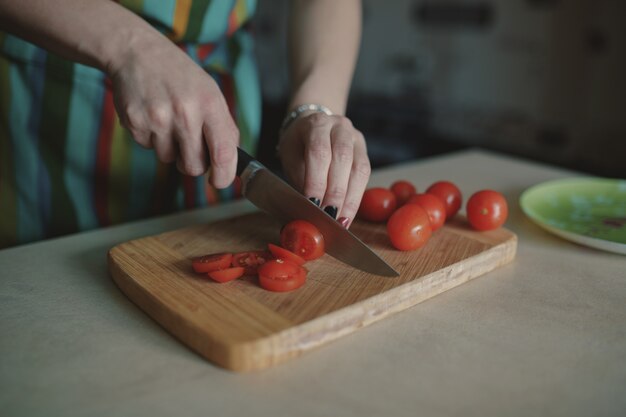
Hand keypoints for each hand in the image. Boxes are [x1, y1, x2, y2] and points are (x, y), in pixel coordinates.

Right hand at [108, 35, 238, 187]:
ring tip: (168, 119)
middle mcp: (185, 112)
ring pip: (168, 159)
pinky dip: (151, 138)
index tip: (220, 181)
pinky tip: (152, 114)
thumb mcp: (210, 94)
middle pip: (193, 166)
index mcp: (210, 104)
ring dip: (170, 147)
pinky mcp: (134, 122)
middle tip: (189, 146)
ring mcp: (157, 118)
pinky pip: (148, 148)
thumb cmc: (181, 78)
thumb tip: (230, 165)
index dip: (223, 176)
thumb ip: (223, 129)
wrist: (138, 52)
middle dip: (193, 164)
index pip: (223, 154)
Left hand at [277, 112, 370, 227]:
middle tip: (329, 217)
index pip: (319, 152)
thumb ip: (301, 179)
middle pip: (342, 159)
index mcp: (316, 124)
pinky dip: (356, 198)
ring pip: (358, 169)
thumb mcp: (291, 158)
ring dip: (350, 199)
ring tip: (341, 221)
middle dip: (336, 192)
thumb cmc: (298, 145)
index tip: (313, 204)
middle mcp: (340, 127)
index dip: (317, 180)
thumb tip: (310, 208)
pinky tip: (348, 214)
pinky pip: (365, 176)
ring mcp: (356, 138)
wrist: (312, 125)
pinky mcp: (364, 151)